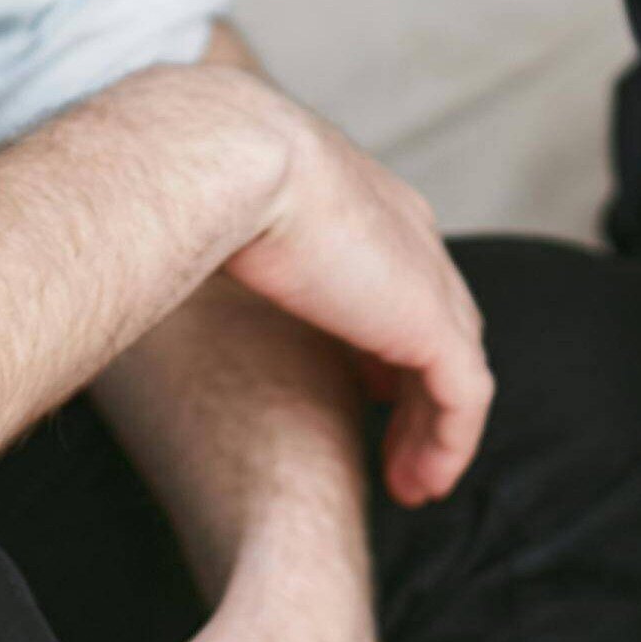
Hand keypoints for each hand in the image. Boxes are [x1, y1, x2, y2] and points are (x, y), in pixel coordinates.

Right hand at [199, 72, 492, 508]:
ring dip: (436, 433)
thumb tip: (176, 276)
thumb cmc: (201, 179)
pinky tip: (423, 483)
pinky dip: (448, 445)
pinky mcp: (431, 323)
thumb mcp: (223, 219)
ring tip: (413, 485)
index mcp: (363, 205)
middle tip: (397, 451)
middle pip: (440, 327)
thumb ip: (230, 252)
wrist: (231, 156)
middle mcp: (409, 238)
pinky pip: (463, 399)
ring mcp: (427, 281)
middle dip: (421, 392)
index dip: (388, 341)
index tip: (368, 392)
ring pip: (457, 371)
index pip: (401, 282)